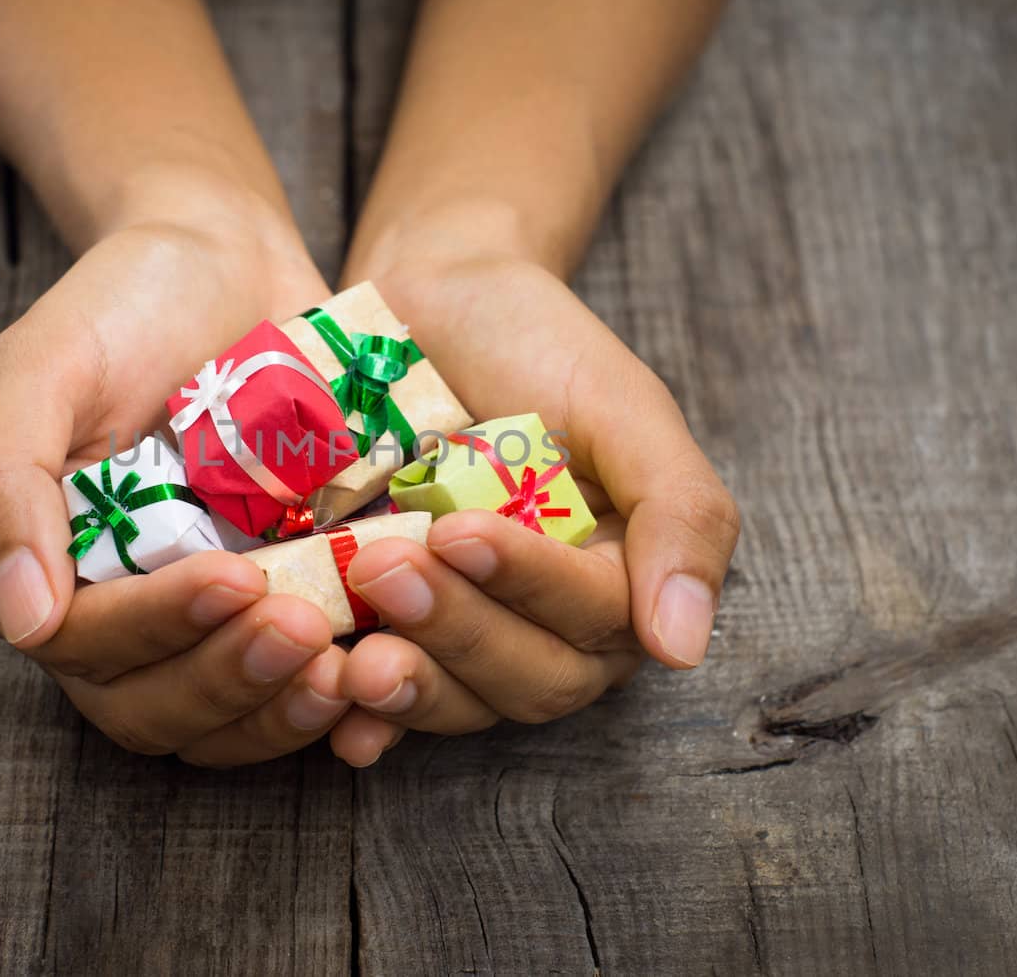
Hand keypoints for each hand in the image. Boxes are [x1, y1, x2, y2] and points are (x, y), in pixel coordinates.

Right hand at [0, 187, 353, 765]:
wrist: (225, 260)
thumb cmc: (122, 304)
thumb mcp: (40, 368)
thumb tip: (22, 623)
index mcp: (39, 570)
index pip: (84, 648)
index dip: (157, 631)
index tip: (236, 580)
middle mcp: (113, 613)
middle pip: (152, 706)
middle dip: (227, 681)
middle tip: (304, 631)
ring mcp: (197, 619)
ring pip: (223, 717)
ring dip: (280, 710)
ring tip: (347, 670)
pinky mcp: (275, 606)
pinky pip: (294, 686)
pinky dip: (336, 696)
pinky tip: (384, 671)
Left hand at [326, 257, 739, 765]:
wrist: (433, 300)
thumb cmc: (538, 344)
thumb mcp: (624, 407)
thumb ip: (680, 515)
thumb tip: (684, 649)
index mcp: (620, 578)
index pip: (591, 620)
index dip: (526, 586)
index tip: (458, 529)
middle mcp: (550, 623)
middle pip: (528, 677)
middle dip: (458, 631)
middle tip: (385, 567)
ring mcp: (468, 631)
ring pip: (461, 700)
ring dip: (412, 687)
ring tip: (352, 656)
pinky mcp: (394, 631)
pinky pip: (388, 699)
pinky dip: (365, 716)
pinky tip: (331, 710)